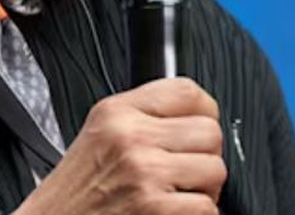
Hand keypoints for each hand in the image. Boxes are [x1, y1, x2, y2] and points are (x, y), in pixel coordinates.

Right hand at [15, 77, 225, 214]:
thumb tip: (198, 114)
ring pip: (216, 170)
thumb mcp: (100, 133)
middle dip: (204, 156)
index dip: (203, 112)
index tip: (197, 127)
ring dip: (203, 190)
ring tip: (175, 195)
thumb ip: (143, 116)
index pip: (187, 91)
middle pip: (210, 132)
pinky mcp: (156, 208)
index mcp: (117, 112)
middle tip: (183, 172)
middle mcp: (130, 136)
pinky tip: (169, 213)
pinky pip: (208, 207)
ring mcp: (144, 172)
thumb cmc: (79, 191)